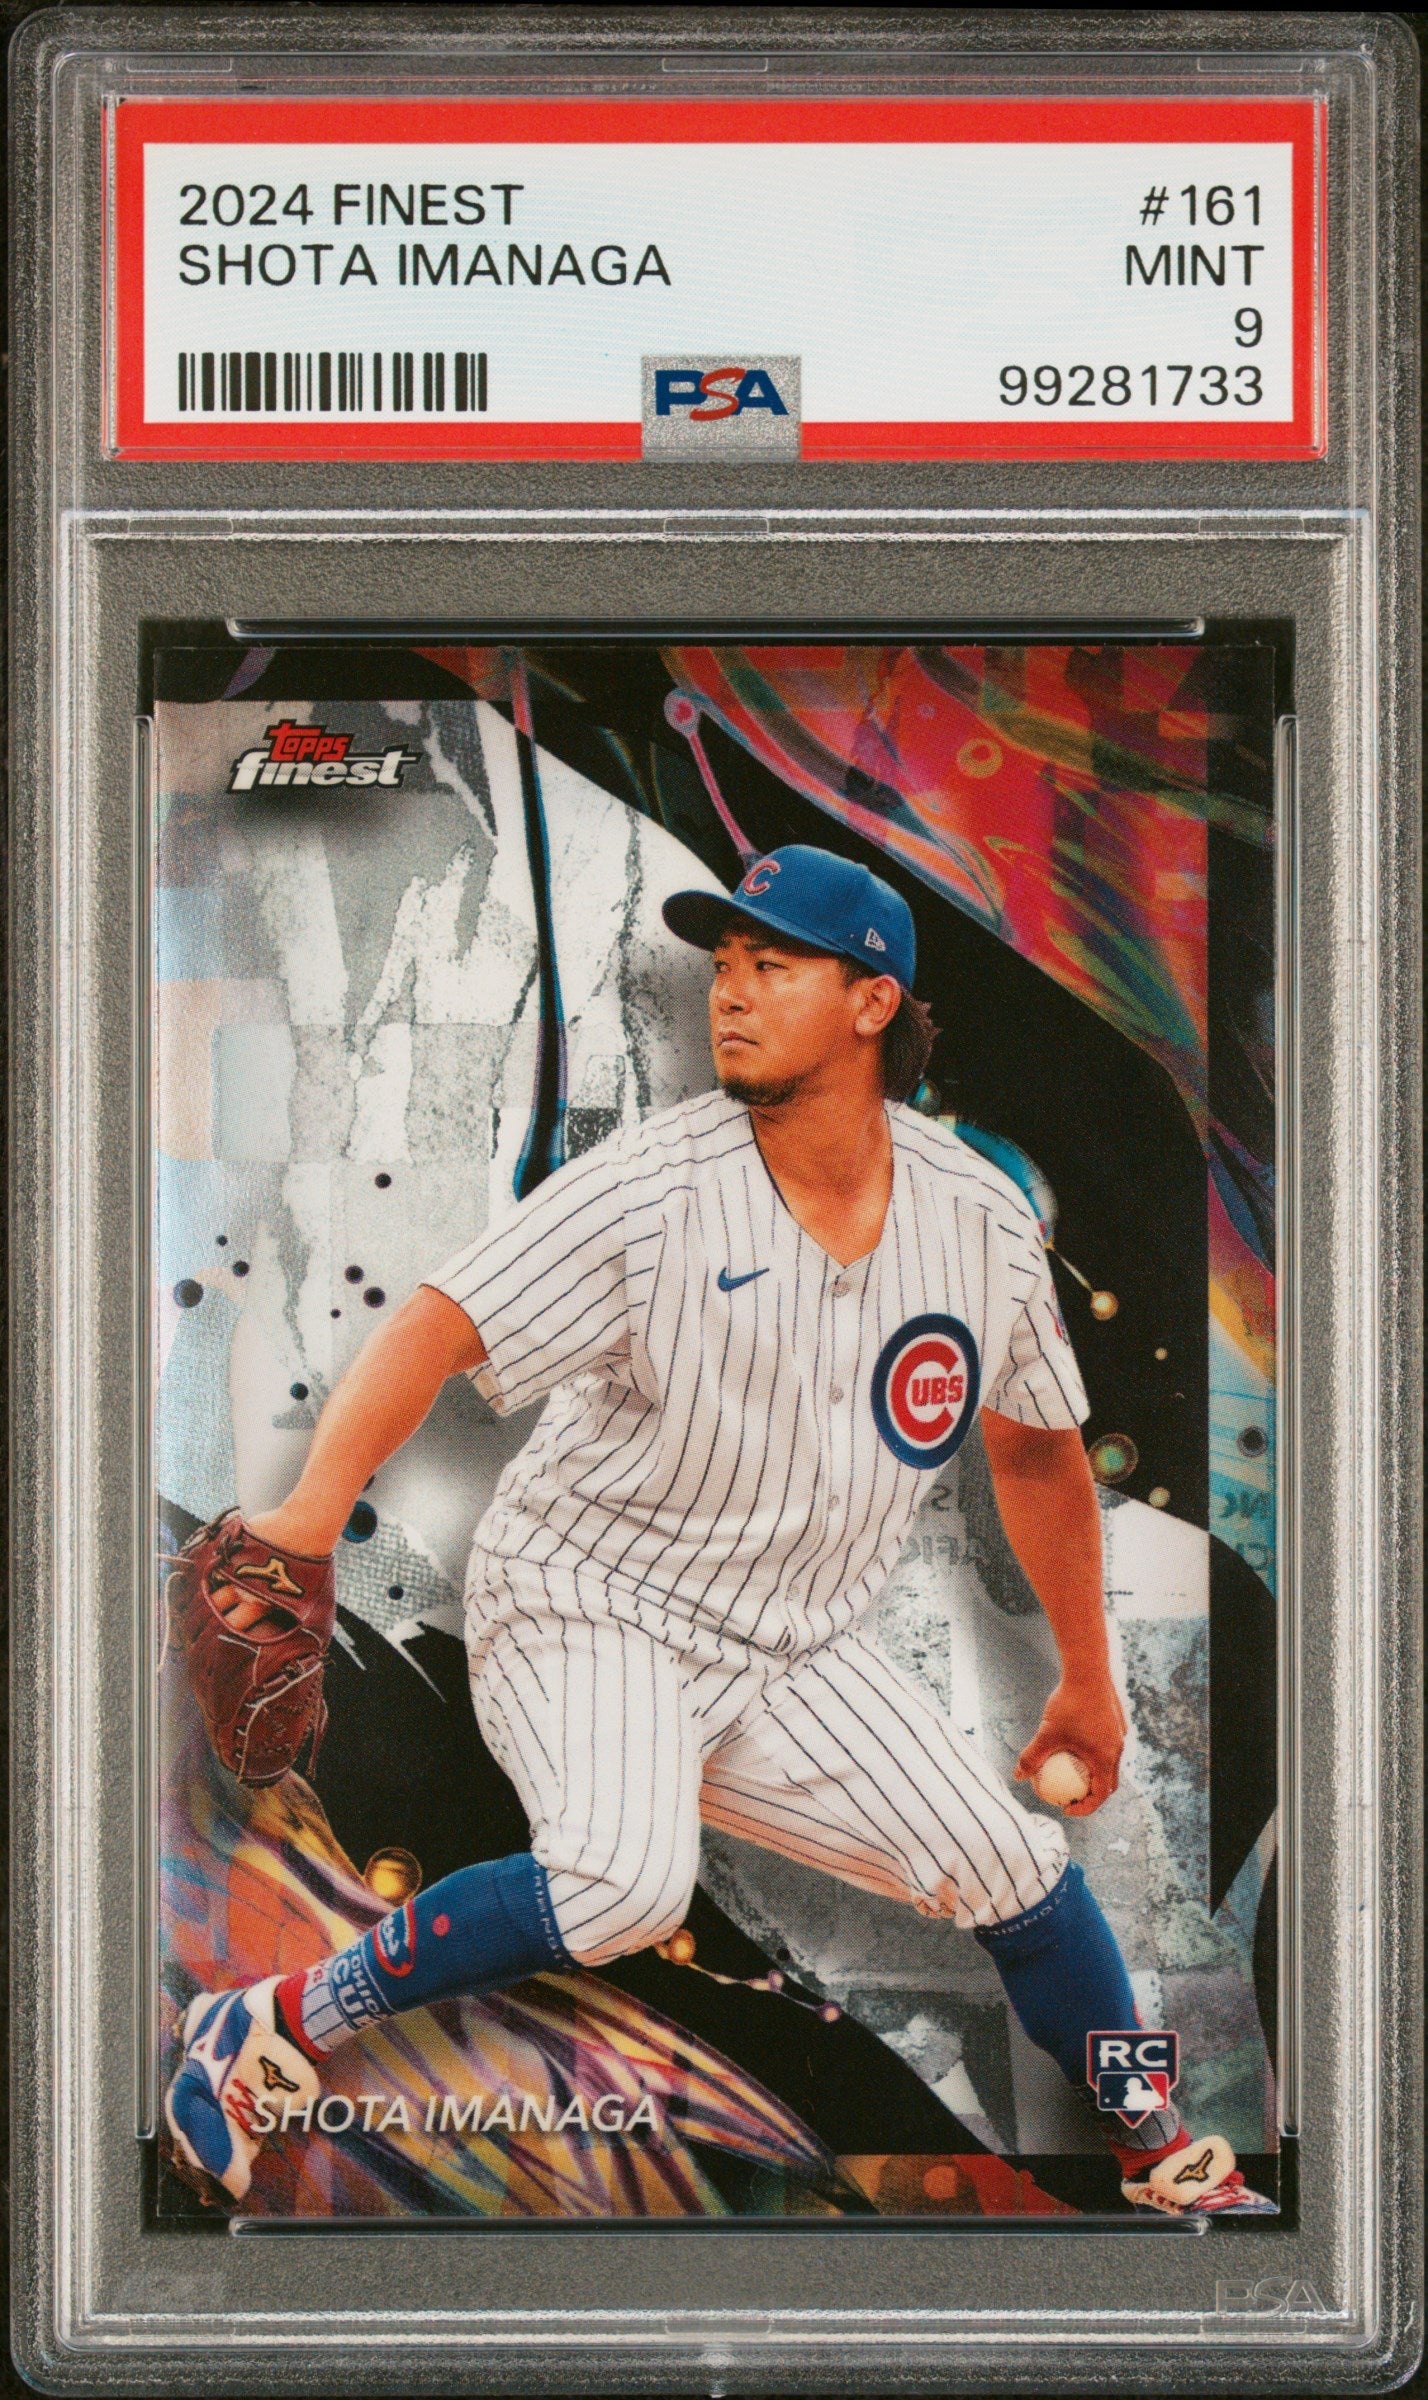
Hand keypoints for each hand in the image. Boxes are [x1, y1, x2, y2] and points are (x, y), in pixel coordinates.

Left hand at [1015, 1673, 1126, 1816]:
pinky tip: (1074, 1743)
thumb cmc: (1068, 1703)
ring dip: (1094, 1772)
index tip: (1067, 1809)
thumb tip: (1018, 1776)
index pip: (1100, 1795)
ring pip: (1109, 1762)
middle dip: (1091, 1794)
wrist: (1088, 1670)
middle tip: (1071, 1796)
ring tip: (1072, 1772)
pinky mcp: (1117, 1721)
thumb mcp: (1046, 1733)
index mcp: (1105, 1758)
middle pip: (1108, 1781)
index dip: (1085, 1808)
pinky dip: (1094, 1753)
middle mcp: (1117, 1749)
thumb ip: (1032, 1757)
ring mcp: (1119, 1735)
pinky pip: (1107, 1744)